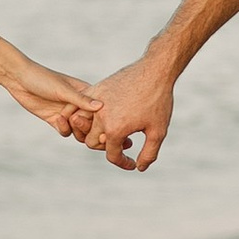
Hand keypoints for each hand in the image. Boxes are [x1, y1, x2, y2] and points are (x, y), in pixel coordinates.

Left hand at [8, 59, 98, 139]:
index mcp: (85, 93)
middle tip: (78, 122)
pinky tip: (57, 119)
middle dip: (88, 126)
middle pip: (91, 123)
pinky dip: (64, 129)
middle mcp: (78, 104)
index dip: (100, 117)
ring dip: (76, 130)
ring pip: (79, 130)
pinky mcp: (55, 120)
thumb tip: (101, 106)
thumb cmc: (42, 78)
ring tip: (69, 121)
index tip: (97, 120)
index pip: (100, 110)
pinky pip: (66, 131)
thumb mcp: (63, 89)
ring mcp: (66, 113)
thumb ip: (81, 100)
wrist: (19, 79)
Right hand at [89, 53, 175, 171]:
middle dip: (105, 147)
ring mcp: (95, 101)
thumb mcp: (158, 131)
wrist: (155, 71)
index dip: (123, 162)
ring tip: (106, 132)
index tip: (132, 163)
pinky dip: (83, 114)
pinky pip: (80, 106)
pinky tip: (97, 118)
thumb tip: (139, 167)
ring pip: (81, 124)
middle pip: (91, 142)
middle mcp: (101, 116)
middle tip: (121, 145)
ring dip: (90, 131)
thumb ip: (149, 153)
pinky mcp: (95, 89)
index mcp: (115, 129)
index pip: (112, 155)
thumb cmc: (158, 101)